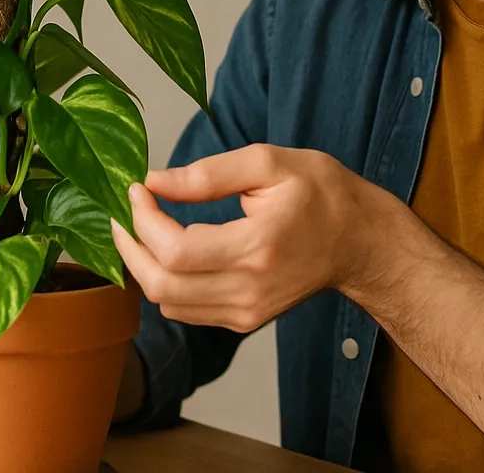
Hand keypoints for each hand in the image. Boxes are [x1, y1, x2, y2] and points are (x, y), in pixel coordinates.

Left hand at [112, 143, 389, 331]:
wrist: (359, 241)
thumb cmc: (321, 193)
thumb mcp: (270, 163)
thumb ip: (209, 173)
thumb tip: (155, 182)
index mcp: (258, 246)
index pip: (176, 250)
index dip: (144, 220)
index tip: (137, 189)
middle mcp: (250, 289)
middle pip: (162, 284)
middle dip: (130, 247)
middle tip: (124, 213)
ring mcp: (247, 312)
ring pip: (167, 302)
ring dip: (143, 266)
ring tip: (140, 228)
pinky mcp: (245, 320)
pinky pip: (185, 310)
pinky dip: (165, 282)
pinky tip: (165, 251)